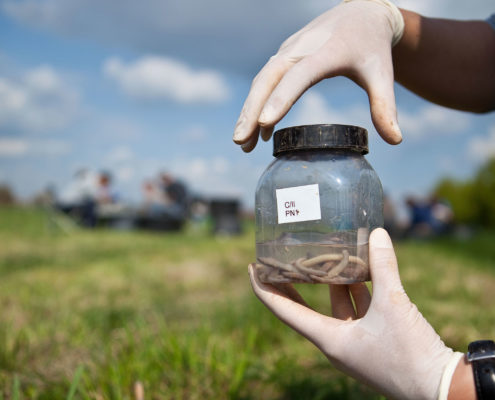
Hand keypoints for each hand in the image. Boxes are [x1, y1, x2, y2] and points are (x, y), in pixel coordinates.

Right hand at [233, 0, 403, 151]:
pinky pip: (265, 80)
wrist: (362, 13)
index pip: (299, 76)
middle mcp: (301, 49)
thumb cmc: (372, 46)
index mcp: (326, 52)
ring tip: (243, 144)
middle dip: (252, 110)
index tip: (265, 123)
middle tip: (241, 142)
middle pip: (268, 79)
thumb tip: (395, 140)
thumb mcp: (382, 74)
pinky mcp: (284, 56)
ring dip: (249, 110)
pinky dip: (257, 103)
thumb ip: (385, 106)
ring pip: (261, 81)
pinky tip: (259, 130)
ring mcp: (289, 51)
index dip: (282, 98)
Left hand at [248, 228, 462, 399]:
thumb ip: (384, 267)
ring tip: (324, 253)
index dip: (265, 289)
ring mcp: (354, 342)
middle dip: (291, 283)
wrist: (441, 388)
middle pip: (304, 308)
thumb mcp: (394, 305)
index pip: (284, 311)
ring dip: (332, 281)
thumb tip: (377, 233)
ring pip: (335, 306)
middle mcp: (335, 342)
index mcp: (328, 340)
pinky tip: (361, 269)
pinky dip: (357, 290)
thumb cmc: (410, 353)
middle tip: (279, 259)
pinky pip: (357, 310)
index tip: (252, 268)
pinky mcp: (372, 340)